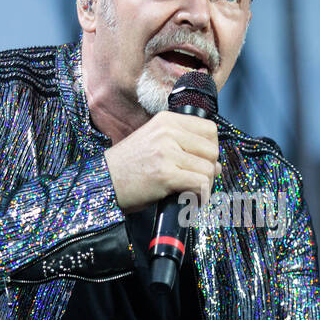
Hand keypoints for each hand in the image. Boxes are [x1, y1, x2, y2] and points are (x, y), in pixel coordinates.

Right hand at [103, 111, 221, 212]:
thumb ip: (182, 143)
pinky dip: (200, 195)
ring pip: (209, 169)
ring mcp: (167, 152)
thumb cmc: (129, 166)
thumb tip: (216, 162)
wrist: (103, 181)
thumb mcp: (154, 141)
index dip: (210, 149)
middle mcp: (168, 132)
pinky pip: (200, 184)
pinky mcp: (165, 174)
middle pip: (212, 150)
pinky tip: (189, 198)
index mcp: (167, 120)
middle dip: (209, 168)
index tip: (200, 162)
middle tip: (196, 180)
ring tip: (190, 191)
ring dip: (205, 184)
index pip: (209, 129)